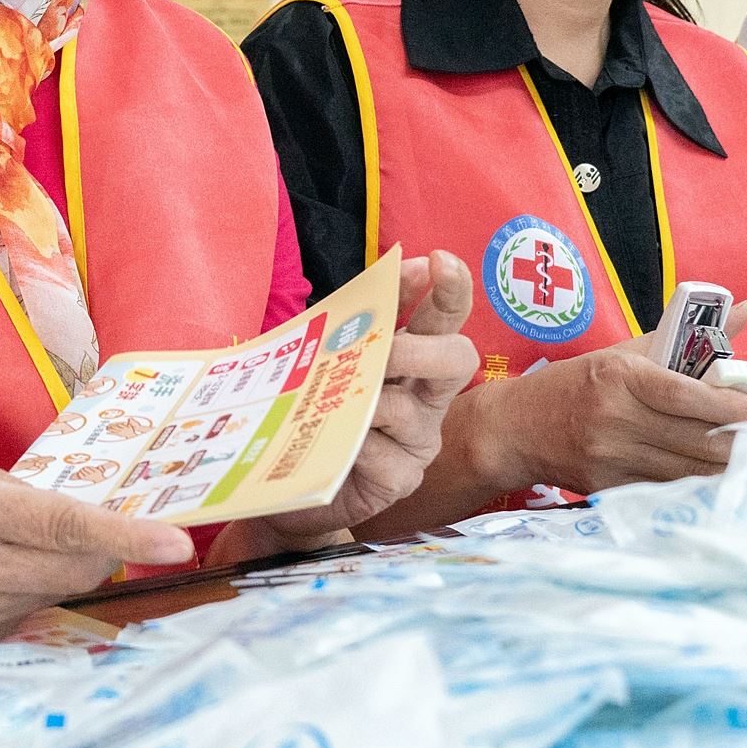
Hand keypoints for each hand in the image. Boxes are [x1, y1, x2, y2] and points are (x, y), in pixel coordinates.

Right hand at [0, 448, 192, 646]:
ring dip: (55, 572)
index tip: (177, 543)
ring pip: (51, 595)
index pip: (64, 527)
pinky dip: (22, 593)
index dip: (127, 539)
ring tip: (1, 547)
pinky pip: (20, 616)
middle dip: (100, 553)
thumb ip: (13, 491)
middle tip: (96, 532)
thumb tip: (80, 521)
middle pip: (73, 570)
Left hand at [256, 253, 478, 549]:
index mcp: (413, 360)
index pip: (442, 316)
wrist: (288, 488)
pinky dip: (354, 447)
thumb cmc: (311, 416)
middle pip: (458, 358)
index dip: (447, 288)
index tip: (435, 259)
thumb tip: (362, 288)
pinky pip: (384, 458)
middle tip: (388, 350)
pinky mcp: (400, 480)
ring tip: (330, 403)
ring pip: (409, 410)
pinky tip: (333, 449)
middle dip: (424, 347)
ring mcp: (418, 441)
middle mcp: (426, 397)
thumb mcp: (323, 361)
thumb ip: (345, 326)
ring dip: (369, 401)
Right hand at [456, 341, 746, 497]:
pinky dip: (693, 483)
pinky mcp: (607, 485)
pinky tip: (716, 478)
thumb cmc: (574, 384)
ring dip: (723, 467)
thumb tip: (743, 311)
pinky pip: (663, 487)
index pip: (685, 395)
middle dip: (737, 441)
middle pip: (691, 438)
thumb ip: (682, 337)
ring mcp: (609, 457)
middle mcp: (614, 418)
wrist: (514, 429)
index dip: (729, 407)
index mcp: (619, 377)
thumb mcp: (621, 352)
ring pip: (684, 469)